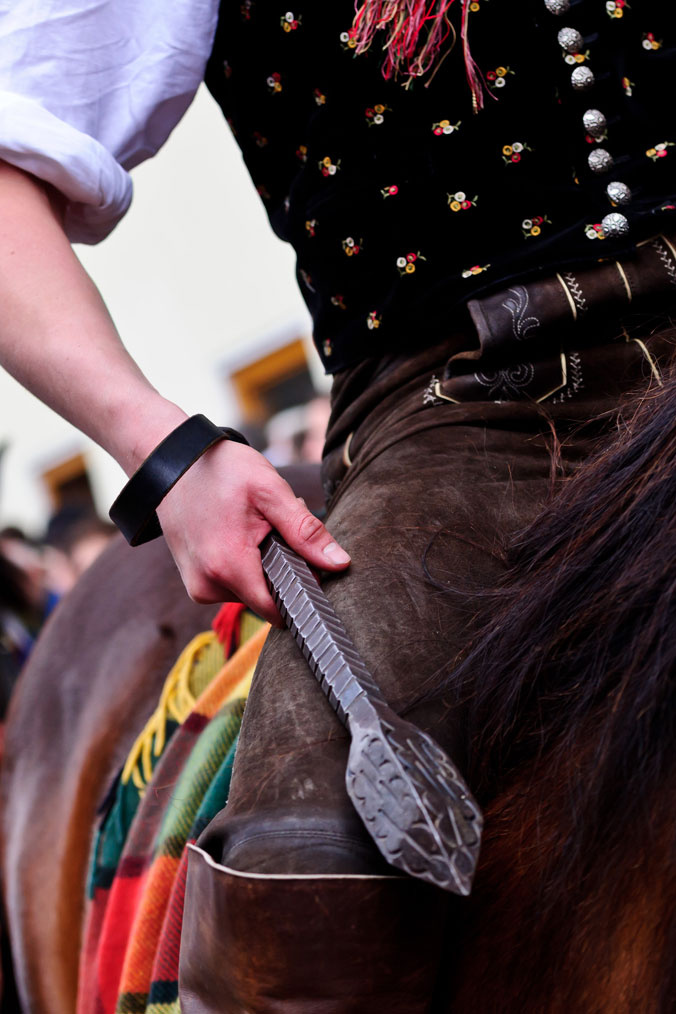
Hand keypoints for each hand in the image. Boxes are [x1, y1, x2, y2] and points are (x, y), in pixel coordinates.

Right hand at [156, 439, 349, 624]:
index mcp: (228, 567)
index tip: (310, 567)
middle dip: (280, 568)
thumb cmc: (220, 470)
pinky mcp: (194, 582)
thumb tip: (339, 563)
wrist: (171, 461)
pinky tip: (238, 534)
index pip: (278, 610)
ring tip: (253, 526)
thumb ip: (305, 531)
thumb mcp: (269, 491)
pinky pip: (232, 585)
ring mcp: (198, 587)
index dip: (301, 593)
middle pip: (266, 598)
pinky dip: (244, 564)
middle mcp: (208, 586)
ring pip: (250, 591)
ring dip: (262, 565)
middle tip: (273, 527)